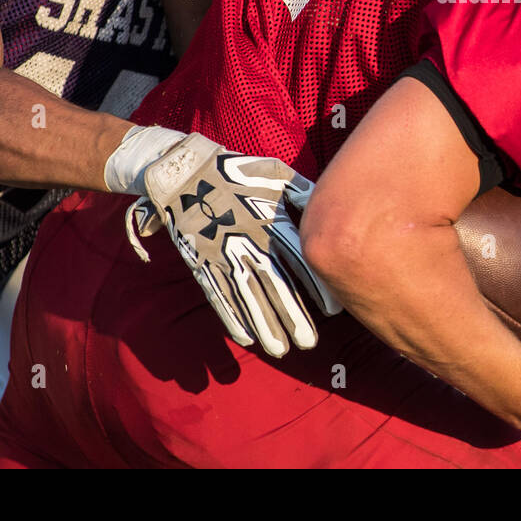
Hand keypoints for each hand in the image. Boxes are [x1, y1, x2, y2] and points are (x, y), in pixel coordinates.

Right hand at [127, 133, 341, 356]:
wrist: (188, 171)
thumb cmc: (241, 172)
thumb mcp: (279, 175)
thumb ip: (304, 195)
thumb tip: (327, 212)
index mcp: (272, 222)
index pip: (300, 262)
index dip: (316, 288)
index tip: (333, 311)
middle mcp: (250, 242)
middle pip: (276, 286)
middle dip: (293, 316)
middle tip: (308, 342)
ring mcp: (223, 254)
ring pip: (248, 297)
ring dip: (265, 326)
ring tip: (281, 350)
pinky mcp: (201, 261)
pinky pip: (218, 295)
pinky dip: (231, 318)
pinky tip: (246, 339)